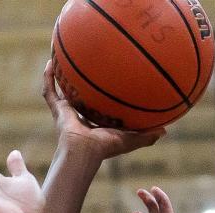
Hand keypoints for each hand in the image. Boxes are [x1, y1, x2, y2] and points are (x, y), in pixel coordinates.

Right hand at [43, 61, 165, 160]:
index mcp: (96, 123)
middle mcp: (80, 117)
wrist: (85, 151)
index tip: (108, 86)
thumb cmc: (106, 147)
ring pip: (62, 92)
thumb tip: (165, 131)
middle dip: (81, 86)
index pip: (99, 109)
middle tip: (85, 68)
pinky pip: (49, 91)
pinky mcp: (57, 110)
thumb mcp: (130, 139)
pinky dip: (48, 77)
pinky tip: (51, 62)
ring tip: (62, 59)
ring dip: (61, 78)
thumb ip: (146, 136)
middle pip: (80, 98)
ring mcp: (67, 113)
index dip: (102, 99)